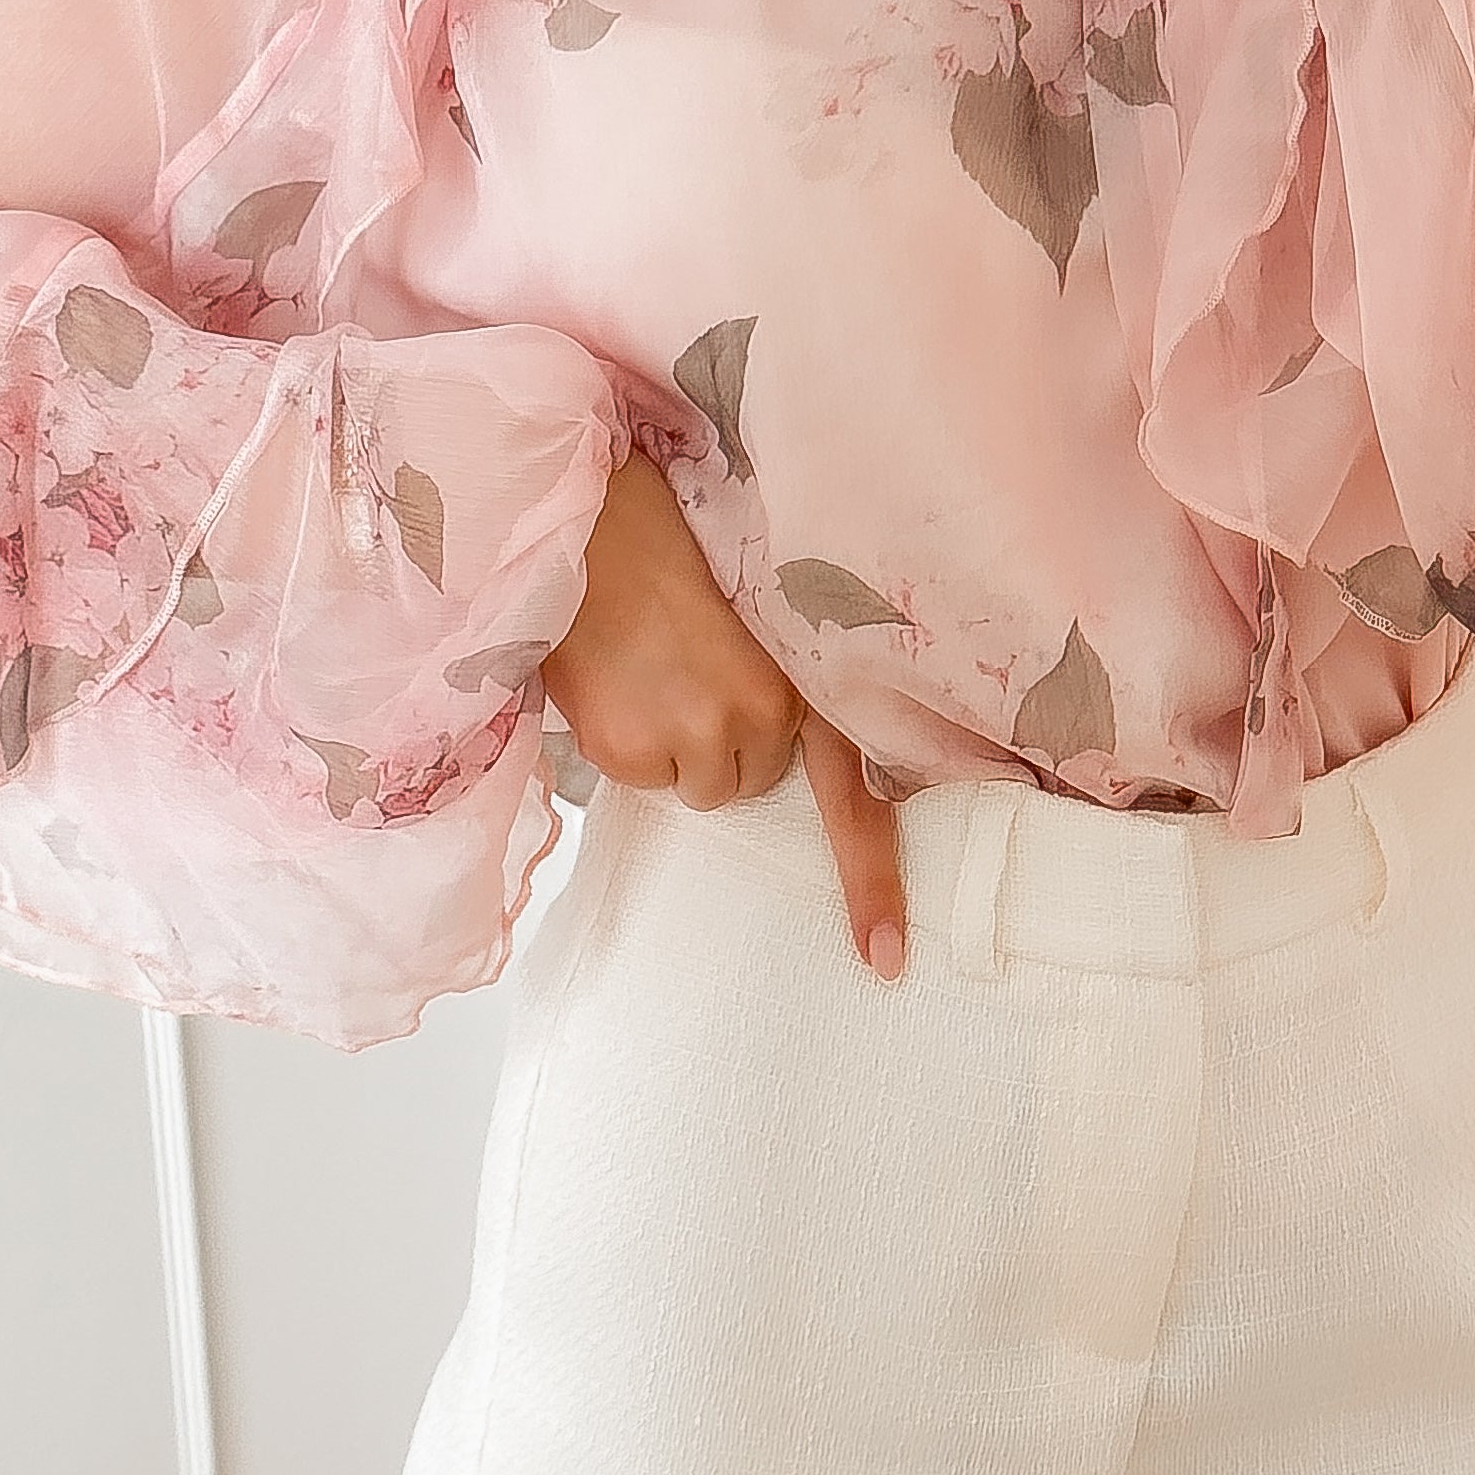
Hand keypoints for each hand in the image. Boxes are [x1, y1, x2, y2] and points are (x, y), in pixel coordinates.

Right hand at [537, 445, 911, 973]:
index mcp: (811, 673)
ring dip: (674, 743)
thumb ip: (784, 677)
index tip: (885, 958)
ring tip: (649, 668)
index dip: (874, 879)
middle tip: (687, 667)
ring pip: (700, 785)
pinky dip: (623, 739)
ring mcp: (698, 736)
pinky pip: (641, 776)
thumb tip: (772, 740)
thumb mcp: (759, 607)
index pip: (857, 794)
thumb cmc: (672, 549)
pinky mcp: (635, 751)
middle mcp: (765, 715)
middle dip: (725, 741)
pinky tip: (614, 678)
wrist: (589, 515)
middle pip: (753, 781)